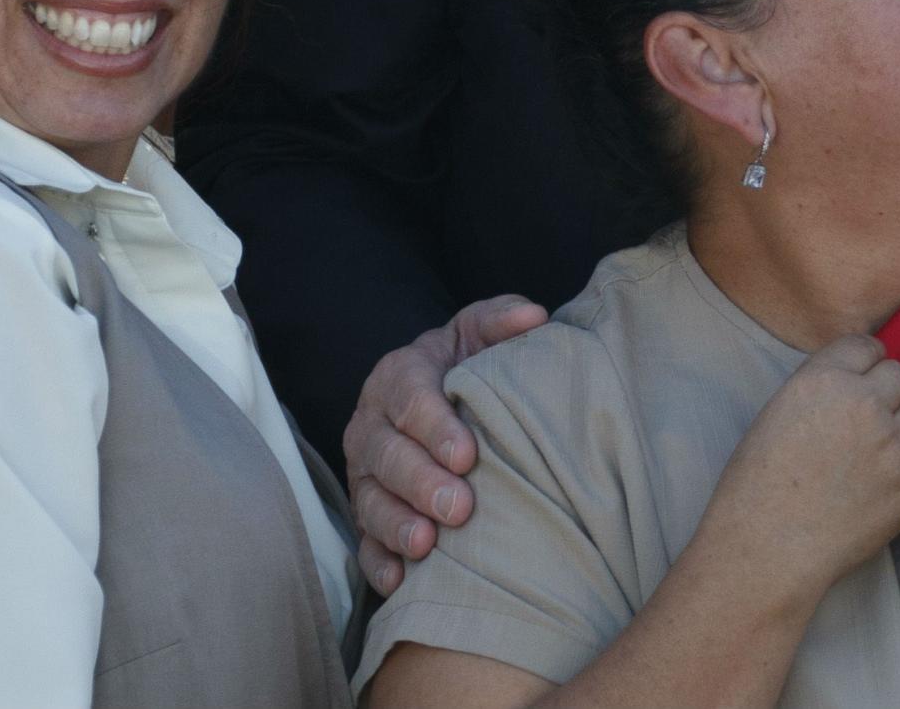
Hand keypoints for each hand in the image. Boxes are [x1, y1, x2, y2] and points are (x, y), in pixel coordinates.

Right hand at [345, 294, 549, 593]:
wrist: (438, 398)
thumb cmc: (465, 368)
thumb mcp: (478, 334)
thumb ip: (500, 320)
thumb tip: (534, 317)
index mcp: (398, 376)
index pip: (408, 397)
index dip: (434, 426)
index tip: (468, 454)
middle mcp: (371, 424)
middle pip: (386, 454)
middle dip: (420, 482)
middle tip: (459, 507)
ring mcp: (365, 473)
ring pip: (370, 500)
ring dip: (396, 524)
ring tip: (426, 544)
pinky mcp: (366, 513)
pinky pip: (364, 541)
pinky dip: (378, 562)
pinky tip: (400, 581)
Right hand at [696, 335, 899, 607]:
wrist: (770, 545)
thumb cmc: (758, 482)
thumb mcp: (778, 412)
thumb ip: (820, 387)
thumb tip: (853, 380)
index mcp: (825, 381)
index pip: (866, 345)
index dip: (864, 358)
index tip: (862, 372)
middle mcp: (865, 406)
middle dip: (887, 388)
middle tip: (869, 410)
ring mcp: (893, 448)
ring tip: (881, 440)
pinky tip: (889, 468)